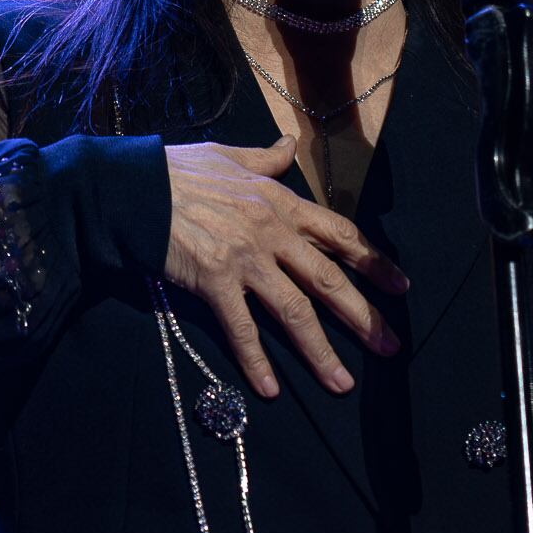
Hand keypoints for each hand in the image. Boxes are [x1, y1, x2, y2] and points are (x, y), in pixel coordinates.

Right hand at [162, 135, 410, 397]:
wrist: (132, 188)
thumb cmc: (179, 171)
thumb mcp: (230, 156)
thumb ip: (265, 158)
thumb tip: (288, 143)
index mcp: (280, 203)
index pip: (341, 234)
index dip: (373, 261)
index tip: (399, 285)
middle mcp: (272, 233)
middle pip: (328, 279)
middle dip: (363, 315)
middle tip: (389, 346)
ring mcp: (245, 259)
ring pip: (294, 310)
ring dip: (320, 351)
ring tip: (341, 383)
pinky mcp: (215, 281)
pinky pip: (242, 328)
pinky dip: (257, 361)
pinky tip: (271, 389)